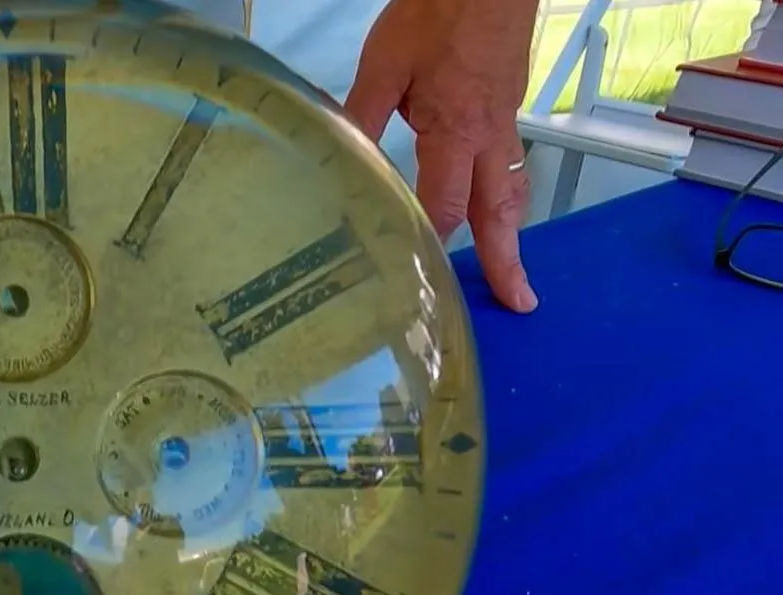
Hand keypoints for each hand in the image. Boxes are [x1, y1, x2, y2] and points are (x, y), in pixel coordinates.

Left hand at [345, 0, 539, 312]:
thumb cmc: (439, 12)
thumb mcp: (384, 65)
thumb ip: (362, 116)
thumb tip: (339, 159)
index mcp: (456, 130)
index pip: (445, 205)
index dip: (433, 242)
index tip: (425, 277)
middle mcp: (489, 135)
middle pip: (500, 210)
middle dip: (507, 259)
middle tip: (519, 302)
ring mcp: (507, 119)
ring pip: (513, 186)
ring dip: (511, 229)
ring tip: (510, 267)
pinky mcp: (512, 102)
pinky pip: (511, 160)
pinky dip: (506, 192)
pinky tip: (491, 201)